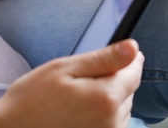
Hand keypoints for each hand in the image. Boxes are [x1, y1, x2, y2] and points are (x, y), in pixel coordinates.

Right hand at [0, 39, 143, 127]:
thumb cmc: (33, 99)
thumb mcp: (64, 68)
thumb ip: (103, 58)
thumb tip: (133, 48)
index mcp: (105, 98)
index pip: (134, 73)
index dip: (129, 59)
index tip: (123, 53)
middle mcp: (113, 122)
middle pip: (127, 90)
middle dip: (111, 80)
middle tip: (78, 80)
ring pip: (121, 108)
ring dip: (106, 99)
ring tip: (74, 100)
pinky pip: (112, 124)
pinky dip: (101, 116)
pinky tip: (78, 114)